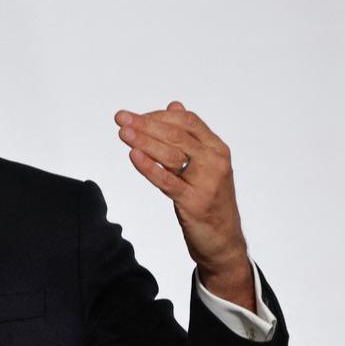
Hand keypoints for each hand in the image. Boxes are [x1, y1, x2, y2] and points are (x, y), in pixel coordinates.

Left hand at [115, 101, 253, 309]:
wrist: (223, 240)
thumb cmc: (209, 199)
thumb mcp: (204, 164)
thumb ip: (190, 136)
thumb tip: (174, 105)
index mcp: (217, 148)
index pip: (187, 121)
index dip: (159, 115)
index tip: (135, 116)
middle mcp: (215, 161)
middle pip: (176, 135)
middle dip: (145, 125)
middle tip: (121, 119)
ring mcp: (206, 181)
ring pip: (170, 155)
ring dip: (143, 141)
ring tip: (123, 133)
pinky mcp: (194, 202)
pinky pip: (167, 181)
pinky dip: (149, 167)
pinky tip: (133, 156)